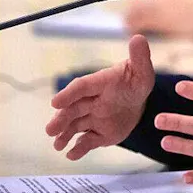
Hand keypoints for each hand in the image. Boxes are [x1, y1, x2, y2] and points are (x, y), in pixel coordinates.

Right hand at [45, 34, 154, 159]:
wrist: (138, 100)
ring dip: (65, 135)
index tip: (55, 102)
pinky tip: (71, 155)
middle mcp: (92, 101)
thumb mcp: (142, 69)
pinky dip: (79, 149)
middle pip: (73, 110)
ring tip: (57, 145)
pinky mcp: (98, 134)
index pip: (82, 87)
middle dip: (61, 119)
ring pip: (76, 127)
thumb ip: (139, 57)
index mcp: (99, 83)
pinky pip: (87, 142)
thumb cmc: (136, 80)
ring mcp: (93, 118)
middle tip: (50, 129)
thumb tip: (138, 38)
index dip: (69, 94)